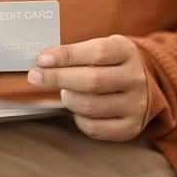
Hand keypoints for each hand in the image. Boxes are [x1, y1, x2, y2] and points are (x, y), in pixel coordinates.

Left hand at [27, 35, 147, 141]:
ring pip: (90, 106)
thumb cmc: (109, 64)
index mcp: (126, 52)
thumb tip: (43, 62)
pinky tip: (77, 109)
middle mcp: (135, 78)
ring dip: (69, 99)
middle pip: (93, 81)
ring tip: (65, 91)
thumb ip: (75, 52)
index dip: (67, 55)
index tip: (43, 59)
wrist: (140, 85)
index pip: (98, 52)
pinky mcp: (130, 127)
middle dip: (58, 78)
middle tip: (36, 76)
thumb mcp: (99, 48)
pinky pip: (94, 128)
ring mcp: (135, 105)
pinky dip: (78, 118)